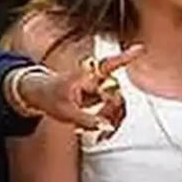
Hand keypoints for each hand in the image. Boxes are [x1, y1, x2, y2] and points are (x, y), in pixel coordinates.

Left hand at [13, 45, 143, 132]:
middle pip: (116, 95)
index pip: (107, 65)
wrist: (41, 94)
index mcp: (84, 76)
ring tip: (99, 132)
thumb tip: (107, 126)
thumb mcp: (64, 112)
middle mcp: (96, 78)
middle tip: (99, 129)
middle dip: (110, 114)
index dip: (125, 57)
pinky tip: (105, 131)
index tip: (140, 49)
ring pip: (119, 104)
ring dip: (112, 120)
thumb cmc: (50, 97)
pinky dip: (111, 122)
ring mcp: (101, 86)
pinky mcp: (104, 96)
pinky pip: (116, 109)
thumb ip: (87, 120)